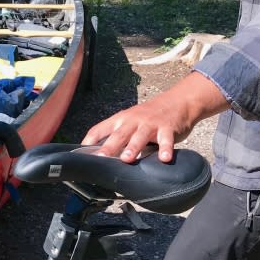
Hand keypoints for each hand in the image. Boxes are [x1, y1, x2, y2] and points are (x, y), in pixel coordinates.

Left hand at [81, 72, 228, 162]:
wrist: (177, 101)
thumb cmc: (149, 117)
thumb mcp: (130, 122)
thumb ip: (118, 137)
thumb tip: (102, 157)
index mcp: (121, 120)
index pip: (100, 128)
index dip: (90, 140)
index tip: (82, 153)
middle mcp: (133, 120)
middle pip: (119, 134)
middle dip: (109, 146)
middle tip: (101, 158)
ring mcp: (150, 123)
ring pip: (140, 136)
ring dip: (133, 147)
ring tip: (127, 158)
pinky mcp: (168, 128)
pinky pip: (166, 139)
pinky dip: (166, 148)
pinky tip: (164, 158)